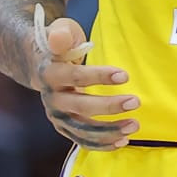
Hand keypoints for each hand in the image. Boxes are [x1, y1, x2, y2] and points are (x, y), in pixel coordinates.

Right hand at [33, 4, 139, 150]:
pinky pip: (82, 140)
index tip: (125, 75)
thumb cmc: (60, 46)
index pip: (75, 76)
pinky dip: (101, 144)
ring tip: (134, 125)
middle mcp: (52, 98)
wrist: (40, 65)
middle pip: (80, 106)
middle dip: (109, 106)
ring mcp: (57, 116)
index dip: (99, 76)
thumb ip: (61, 34)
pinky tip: (122, 141)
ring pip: (82, 129)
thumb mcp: (60, 32)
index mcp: (50, 74)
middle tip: (135, 102)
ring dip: (108, 130)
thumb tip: (59, 38)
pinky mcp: (64, 127)